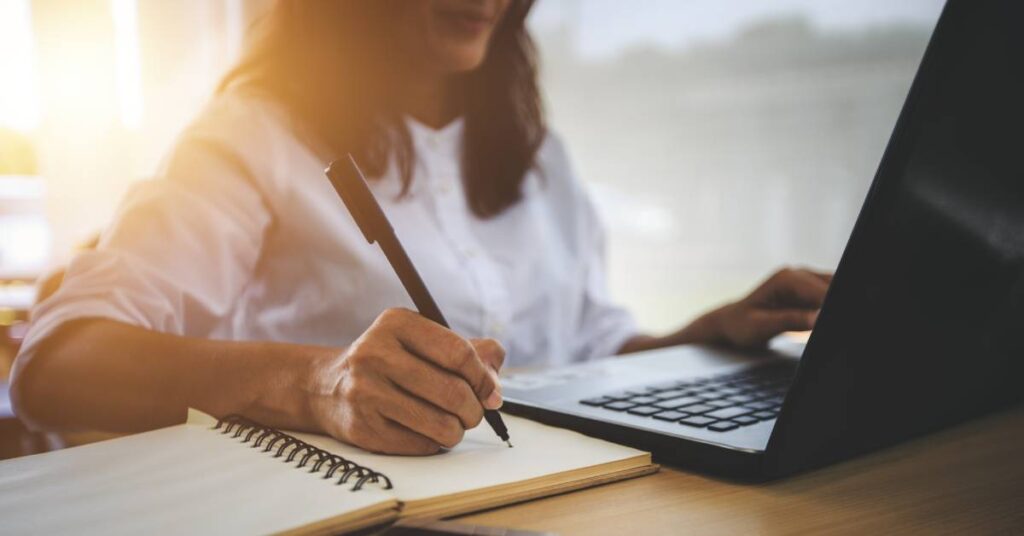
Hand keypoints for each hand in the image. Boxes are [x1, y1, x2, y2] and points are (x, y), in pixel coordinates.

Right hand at [305, 308, 504, 454]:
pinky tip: (426, 431)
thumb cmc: (391, 362)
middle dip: (474, 409)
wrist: (326, 387)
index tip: (490, 391)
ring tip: (452, 424)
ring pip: (440, 424)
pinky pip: (421, 444)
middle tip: (473, 413)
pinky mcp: (363, 428)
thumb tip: (495, 389)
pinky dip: (434, 442)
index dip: (483, 377)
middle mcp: (375, 354)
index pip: (458, 353)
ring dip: (457, 430)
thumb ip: (470, 352)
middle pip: (452, 391)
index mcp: (396, 323)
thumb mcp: (422, 341)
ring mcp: (365, 392)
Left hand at [710, 267, 831, 348]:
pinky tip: (819, 323)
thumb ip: (789, 321)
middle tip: (822, 326)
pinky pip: (829, 297)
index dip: (832, 307)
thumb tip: (817, 318)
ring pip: (834, 289)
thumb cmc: (741, 325)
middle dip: (834, 306)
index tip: (826, 321)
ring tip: (816, 326)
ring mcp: (805, 281)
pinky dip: (829, 308)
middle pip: (833, 286)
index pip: (822, 292)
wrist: (732, 323)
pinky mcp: (810, 292)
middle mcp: (797, 274)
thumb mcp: (761, 327)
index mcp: (786, 279)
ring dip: (832, 307)